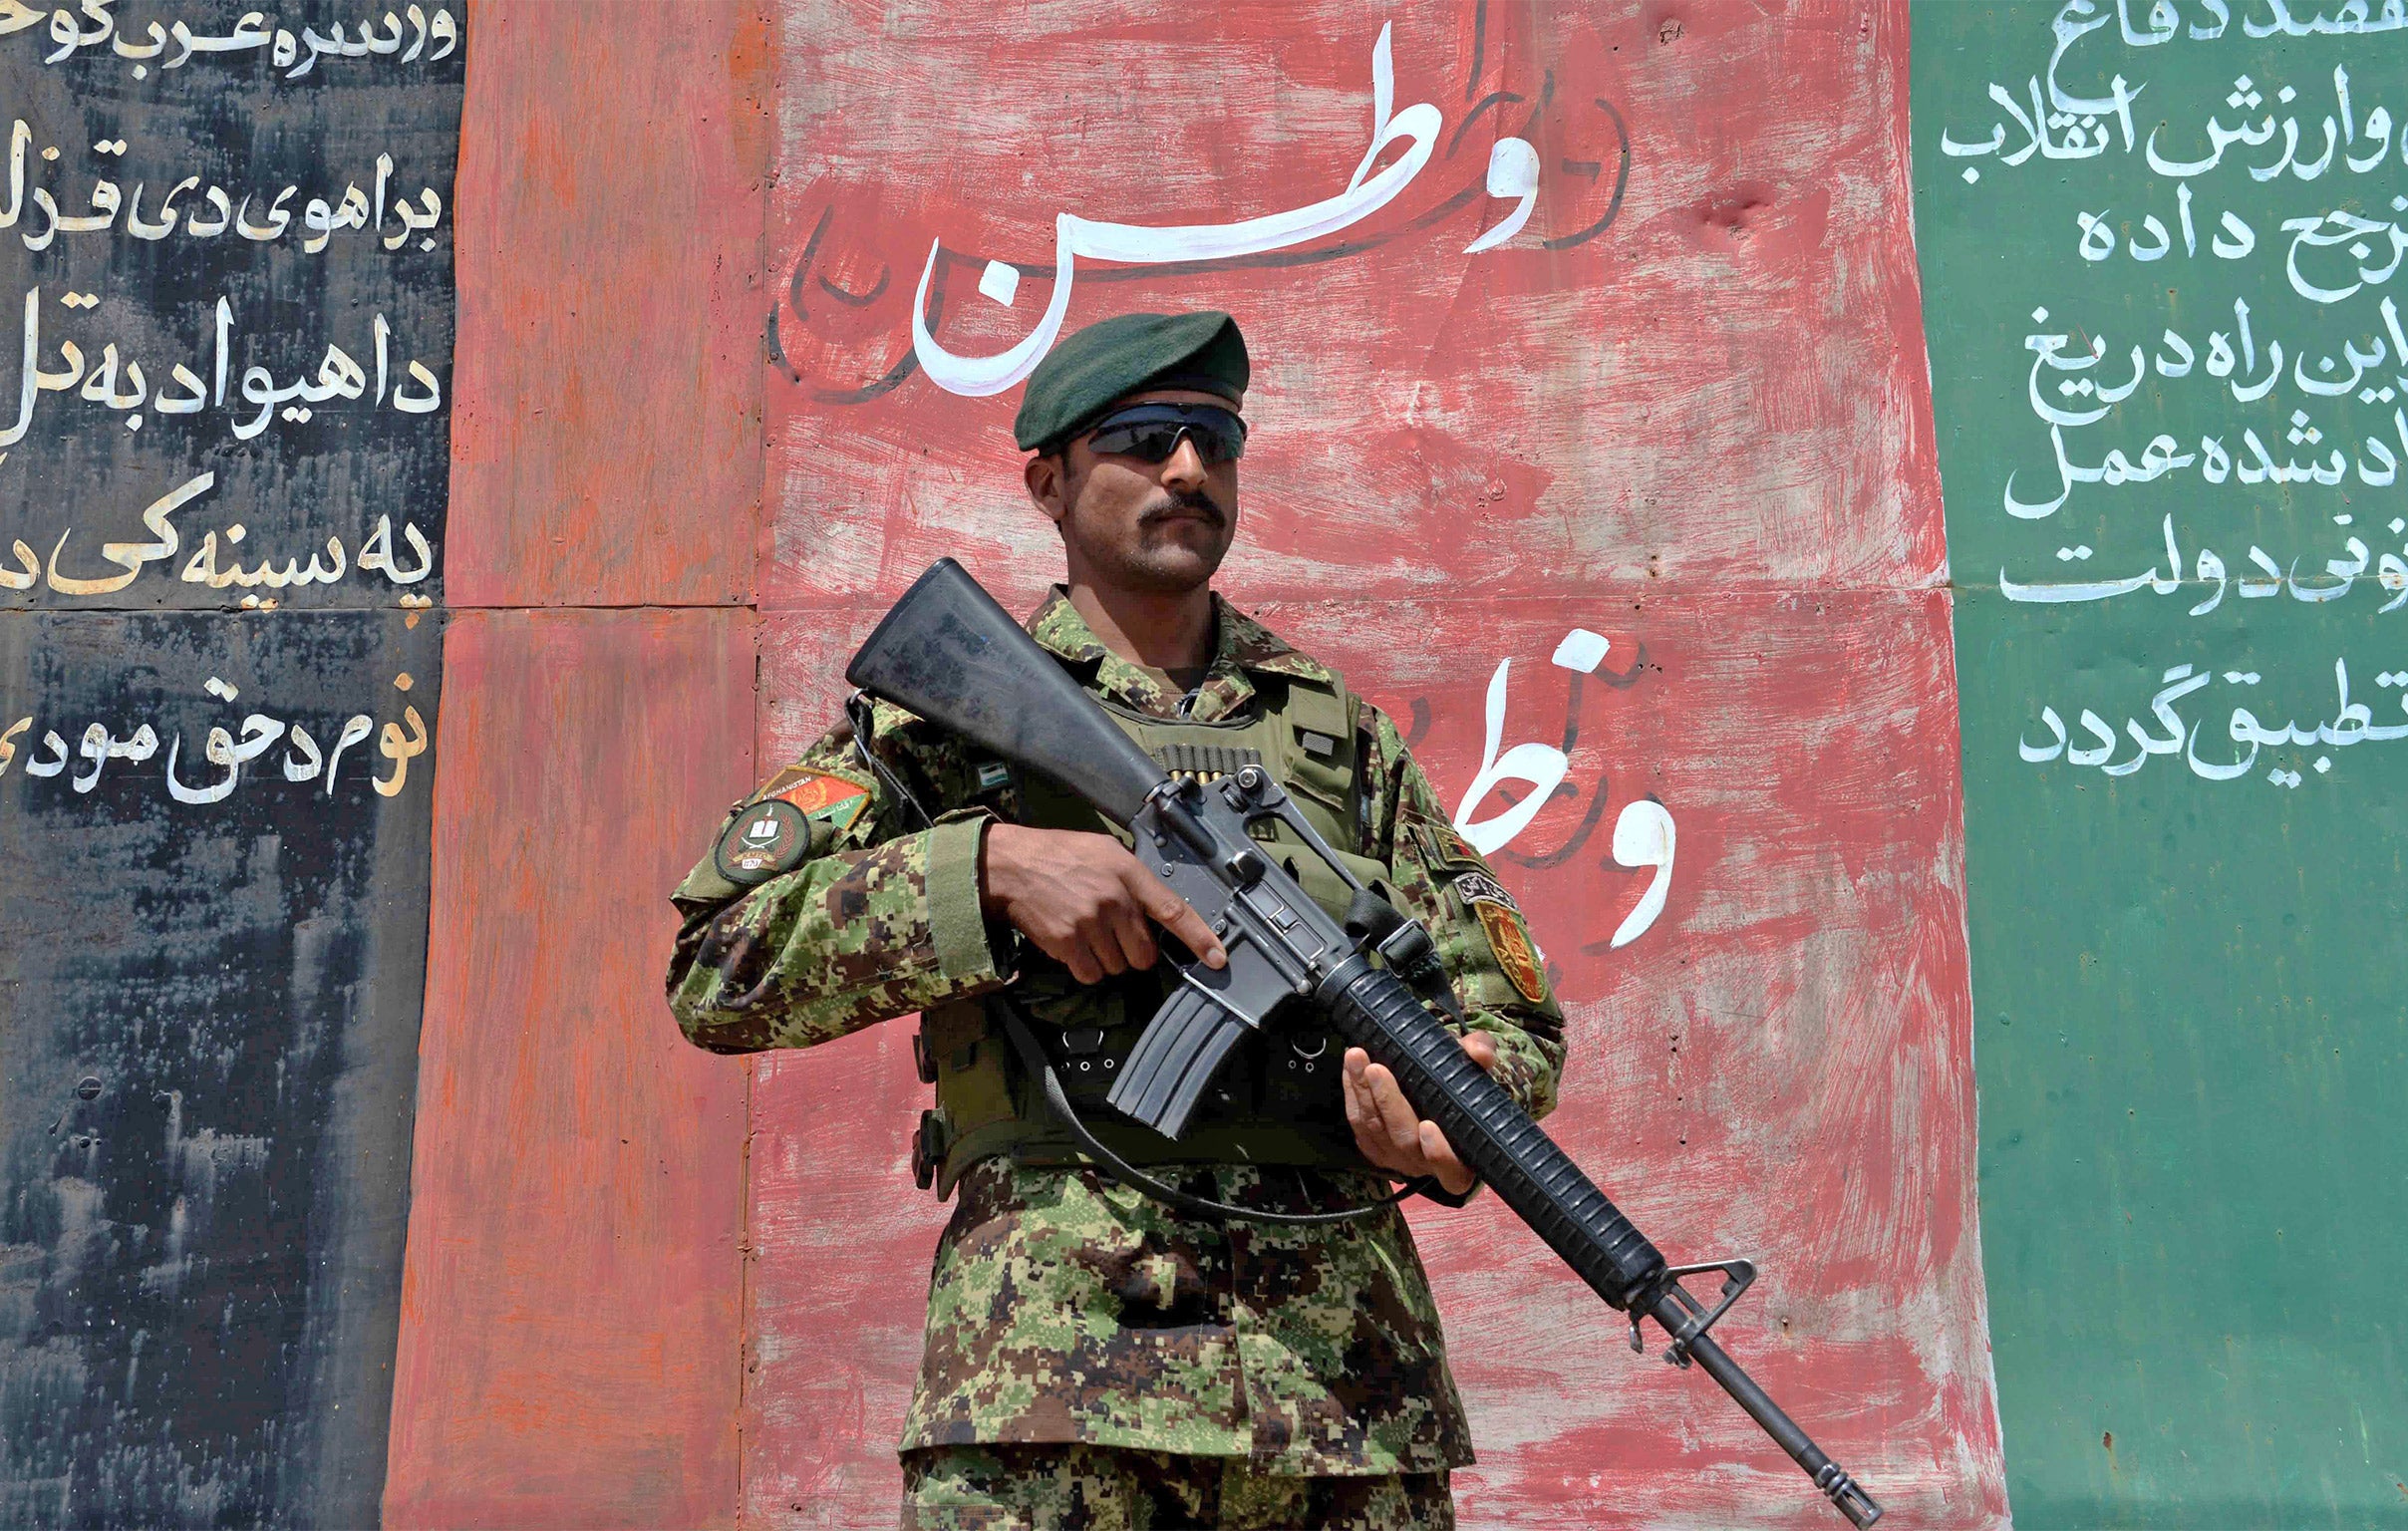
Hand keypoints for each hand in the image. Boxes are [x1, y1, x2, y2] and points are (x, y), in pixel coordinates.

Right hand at [979, 823, 1227, 984]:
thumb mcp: (1105, 851)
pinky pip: (1091, 974)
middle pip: (1144, 954)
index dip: (1200, 938)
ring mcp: (1090, 922)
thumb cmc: (1060, 855)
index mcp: (1128, 873)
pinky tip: (1073, 945)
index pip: (1173, 910)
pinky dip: (1084, 968)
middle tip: (1112, 934)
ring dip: (1105, 959)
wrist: (1012, 866)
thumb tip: (1157, 908)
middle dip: (1132, 952)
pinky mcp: (1067, 942)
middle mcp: (1114, 899)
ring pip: (1117, 967)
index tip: (1218, 958)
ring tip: (1086, 932)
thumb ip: (1134, 876)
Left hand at [1342, 1032, 1496, 1196]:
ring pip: (1375, 1130)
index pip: (1453, 1169)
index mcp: (1462, 1159)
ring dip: (1363, 1091)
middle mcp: (1429, 1166)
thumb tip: (1479, 1052)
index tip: (1429, 1126)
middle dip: (1388, 1102)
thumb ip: (1481, 1057)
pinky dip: (1353, 1095)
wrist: (1441, 1103)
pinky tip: (1350, 1069)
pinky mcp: (1376, 1151)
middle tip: (1376, 1069)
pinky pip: (1359, 1126)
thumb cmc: (1462, 1094)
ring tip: (1356, 1057)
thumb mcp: (1477, 1071)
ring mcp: (1399, 1160)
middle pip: (1404, 1140)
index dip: (1440, 1153)